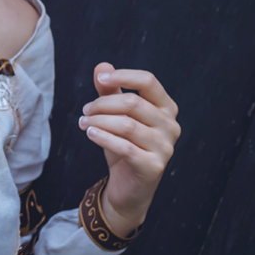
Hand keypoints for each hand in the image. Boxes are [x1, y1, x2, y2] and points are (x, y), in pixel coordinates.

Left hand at [77, 63, 179, 237]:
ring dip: (98, 121)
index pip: (149, 81)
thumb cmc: (125, 145)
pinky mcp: (153, 167)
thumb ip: (111, 91)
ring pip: (126, 125)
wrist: (129, 188)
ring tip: (83, 122)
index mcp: (166, 108)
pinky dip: (103, 138)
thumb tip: (102, 67)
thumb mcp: (116, 115)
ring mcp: (165, 148)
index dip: (123, 75)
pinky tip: (90, 134)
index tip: (101, 79)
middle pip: (133, 102)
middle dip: (103, 104)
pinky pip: (125, 147)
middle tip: (85, 111)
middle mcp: (171, 126)